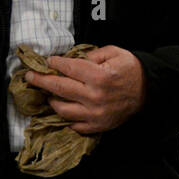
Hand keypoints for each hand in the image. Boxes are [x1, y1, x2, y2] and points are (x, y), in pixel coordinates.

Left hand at [25, 45, 145, 133]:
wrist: (149, 90)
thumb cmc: (131, 69)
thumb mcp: (114, 52)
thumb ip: (91, 54)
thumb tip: (71, 59)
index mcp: (98, 76)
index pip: (67, 68)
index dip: (54, 63)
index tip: (47, 61)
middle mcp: (94, 96)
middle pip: (58, 88)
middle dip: (41, 80)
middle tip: (30, 76)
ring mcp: (94, 114)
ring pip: (62, 109)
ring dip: (51, 100)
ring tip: (48, 93)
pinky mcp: (97, 126)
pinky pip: (74, 124)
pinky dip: (65, 117)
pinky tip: (63, 108)